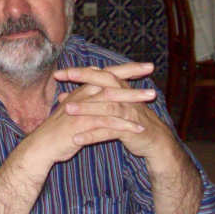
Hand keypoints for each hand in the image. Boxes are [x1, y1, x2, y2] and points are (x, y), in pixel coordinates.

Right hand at [14, 63, 155, 171]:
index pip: (105, 74)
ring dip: (133, 96)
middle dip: (131, 73)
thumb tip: (96, 92)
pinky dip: (124, 124)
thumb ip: (84, 100)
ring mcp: (82, 108)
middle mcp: (82, 95)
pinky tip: (139, 127)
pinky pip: (107, 122)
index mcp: (82, 90)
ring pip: (111, 98)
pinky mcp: (82, 124)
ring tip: (152, 95)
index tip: (142, 64)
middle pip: (110, 80)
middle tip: (150, 67)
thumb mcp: (73, 110)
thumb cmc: (59, 130)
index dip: (124, 68)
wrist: (41, 146)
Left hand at [55, 62, 201, 213]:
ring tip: (66, 109)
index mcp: (121, 88)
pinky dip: (92, 135)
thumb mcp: (109, 107)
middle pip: (104, 82)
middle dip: (83, 78)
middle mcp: (126, 96)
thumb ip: (87, 101)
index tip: (59, 72)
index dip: (80, 72)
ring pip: (106, 106)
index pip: (100, 74)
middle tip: (62, 76)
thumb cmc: (129, 121)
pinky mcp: (130, 129)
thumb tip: (62, 97)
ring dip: (85, 107)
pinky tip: (77, 139)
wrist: (155, 141)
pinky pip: (109, 131)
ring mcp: (129, 112)